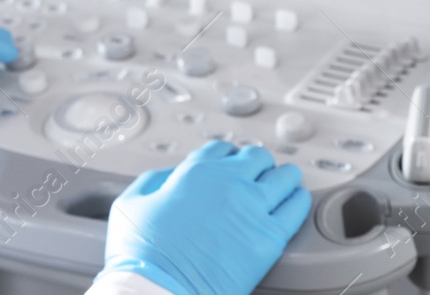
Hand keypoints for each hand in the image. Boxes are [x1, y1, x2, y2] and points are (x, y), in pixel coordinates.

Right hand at [99, 141, 310, 294]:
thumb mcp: (131, 204)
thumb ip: (154, 182)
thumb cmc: (142, 256)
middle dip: (257, 164)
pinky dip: (298, 201)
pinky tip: (296, 201)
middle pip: (258, 158)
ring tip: (284, 183)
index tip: (229, 163)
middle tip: (257, 174)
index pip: (222, 149)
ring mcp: (253, 209)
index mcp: (196, 172)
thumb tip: (170, 178)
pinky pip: (297, 208)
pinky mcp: (270, 239)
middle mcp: (230, 184)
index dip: (226, 155)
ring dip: (283, 177)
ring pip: (284, 177)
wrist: (159, 291)